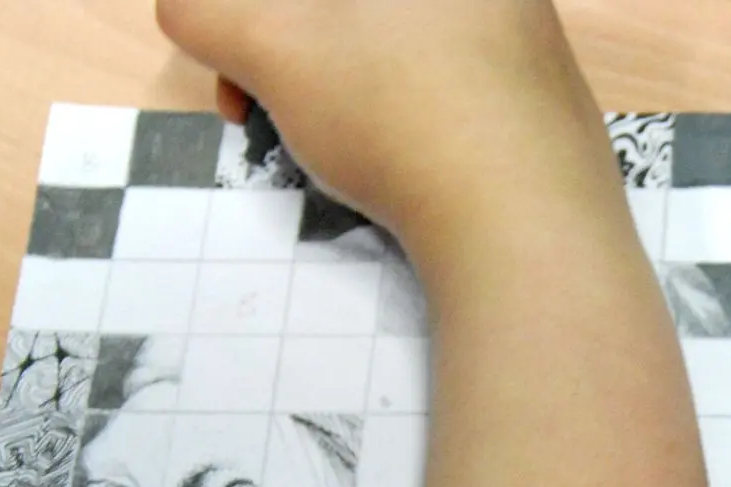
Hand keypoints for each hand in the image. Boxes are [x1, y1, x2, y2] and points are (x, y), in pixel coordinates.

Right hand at [154, 0, 619, 256]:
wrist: (526, 221)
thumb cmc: (394, 112)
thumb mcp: (273, 50)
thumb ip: (211, 12)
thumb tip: (185, 8)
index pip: (304, 2)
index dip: (254, 23)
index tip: (235, 75)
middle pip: (349, 14)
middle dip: (288, 46)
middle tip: (255, 110)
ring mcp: (525, 26)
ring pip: (397, 38)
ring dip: (337, 79)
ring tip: (324, 142)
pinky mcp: (545, 87)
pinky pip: (450, 76)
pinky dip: (402, 105)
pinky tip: (397, 160)